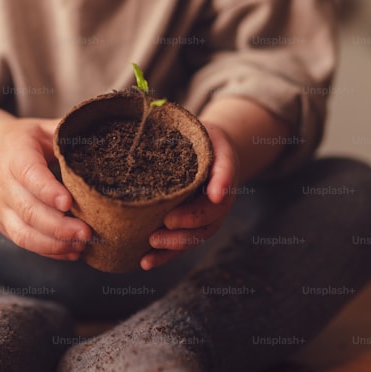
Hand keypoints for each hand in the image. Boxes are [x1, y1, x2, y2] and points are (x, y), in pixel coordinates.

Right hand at [0, 118, 91, 259]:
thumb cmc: (25, 141)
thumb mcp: (43, 128)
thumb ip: (66, 132)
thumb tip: (103, 134)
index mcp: (16, 155)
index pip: (29, 175)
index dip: (47, 190)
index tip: (68, 202)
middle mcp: (4, 184)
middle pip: (28, 210)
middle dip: (58, 226)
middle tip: (86, 232)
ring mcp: (2, 208)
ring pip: (24, 233)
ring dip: (54, 244)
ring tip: (82, 245)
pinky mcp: (4, 224)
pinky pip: (25, 242)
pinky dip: (49, 251)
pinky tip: (72, 251)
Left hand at [142, 121, 238, 269]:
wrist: (204, 151)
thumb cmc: (194, 136)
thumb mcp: (194, 125)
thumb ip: (181, 126)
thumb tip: (148, 109)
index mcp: (223, 164)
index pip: (226, 173)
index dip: (222, 182)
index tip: (215, 192)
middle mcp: (220, 193)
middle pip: (212, 214)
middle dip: (190, 222)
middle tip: (167, 223)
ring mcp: (207, 213)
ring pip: (197, 235)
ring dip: (175, 245)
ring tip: (151, 248)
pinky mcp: (190, 225)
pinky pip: (181, 244)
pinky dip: (165, 255)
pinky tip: (144, 261)